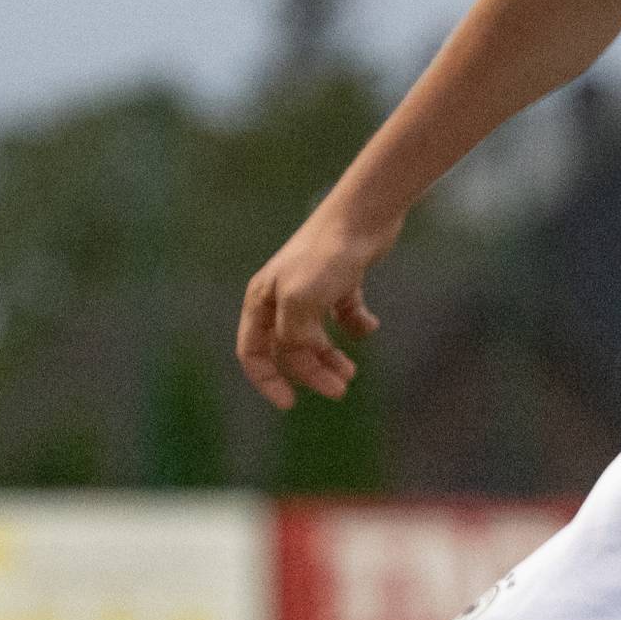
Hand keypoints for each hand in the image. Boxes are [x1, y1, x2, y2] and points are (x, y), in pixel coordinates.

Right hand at [235, 201, 394, 408]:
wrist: (363, 215)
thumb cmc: (326, 256)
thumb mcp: (299, 302)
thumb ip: (294, 338)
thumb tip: (303, 359)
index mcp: (261, 300)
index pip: (252, 352)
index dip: (267, 380)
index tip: (290, 404)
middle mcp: (281, 296)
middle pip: (289, 350)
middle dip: (311, 372)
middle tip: (340, 389)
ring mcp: (311, 289)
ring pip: (315, 337)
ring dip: (331, 358)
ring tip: (352, 372)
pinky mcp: (340, 281)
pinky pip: (344, 315)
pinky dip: (355, 326)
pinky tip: (369, 324)